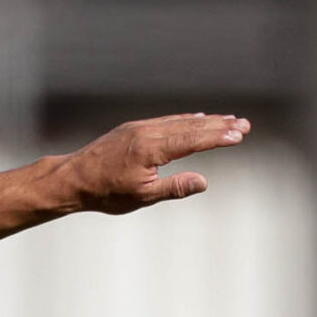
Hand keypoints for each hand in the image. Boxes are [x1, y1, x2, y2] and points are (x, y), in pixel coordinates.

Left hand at [49, 114, 248, 215]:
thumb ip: (174, 188)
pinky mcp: (133, 128)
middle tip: (245, 125)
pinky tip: (197, 119)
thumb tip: (204, 182)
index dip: (217, 137)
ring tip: (229, 120)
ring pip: (179, 121)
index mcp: (151, 149)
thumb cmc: (104, 193)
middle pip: (190, 126)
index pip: (192, 139)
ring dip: (206, 121)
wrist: (71, 179)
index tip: (239, 134)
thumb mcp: (141, 197)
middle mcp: (147, 132)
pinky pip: (166, 120)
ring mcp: (140, 127)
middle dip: (219, 126)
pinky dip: (185, 120)